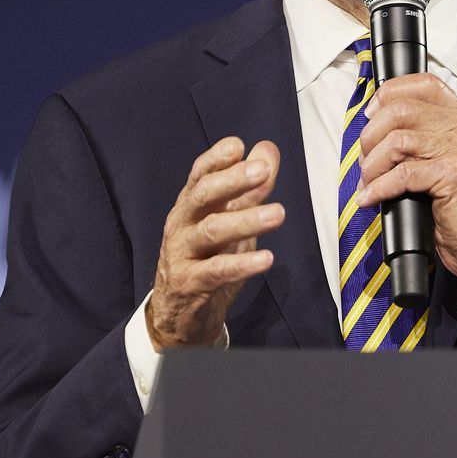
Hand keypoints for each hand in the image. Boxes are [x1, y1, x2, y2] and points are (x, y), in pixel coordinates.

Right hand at [146, 137, 282, 350]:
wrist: (178, 311)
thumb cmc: (206, 257)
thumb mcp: (229, 220)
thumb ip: (250, 188)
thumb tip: (267, 149)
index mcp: (191, 204)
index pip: (199, 175)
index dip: (216, 159)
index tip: (238, 145)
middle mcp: (182, 223)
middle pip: (203, 196)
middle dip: (232, 181)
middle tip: (262, 171)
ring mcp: (182, 253)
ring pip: (212, 231)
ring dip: (246, 221)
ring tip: (278, 213)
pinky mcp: (189, 282)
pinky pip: (217, 271)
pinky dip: (242, 265)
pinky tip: (267, 259)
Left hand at [355, 74, 456, 297]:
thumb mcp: (446, 160)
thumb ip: (423, 137)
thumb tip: (375, 128)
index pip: (423, 84)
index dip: (388, 95)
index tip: (370, 116)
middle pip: (400, 110)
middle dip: (370, 137)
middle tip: (366, 162)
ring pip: (397, 140)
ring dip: (372, 165)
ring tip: (370, 182)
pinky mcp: (453, 175)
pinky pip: (402, 173)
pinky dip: (379, 187)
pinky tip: (372, 198)